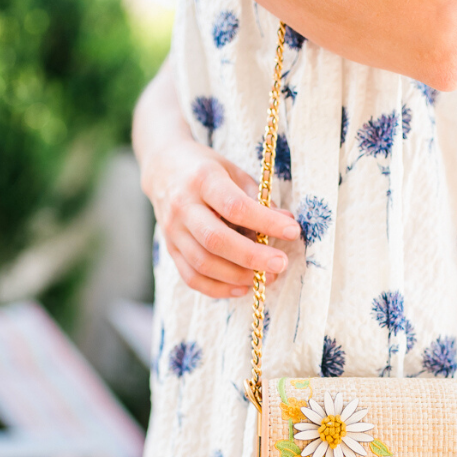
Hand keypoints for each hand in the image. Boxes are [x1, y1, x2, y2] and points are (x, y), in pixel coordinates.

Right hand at [142, 136, 299, 299]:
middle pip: (216, 240)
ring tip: (267, 277)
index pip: (235, 207)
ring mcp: (172, 230)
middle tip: (281, 264)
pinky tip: (242, 287)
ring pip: (203, 263)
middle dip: (253, 257)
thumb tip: (287, 222)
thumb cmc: (207, 170)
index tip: (292, 232)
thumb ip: (258, 198)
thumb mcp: (234, 172)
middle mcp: (182, 206)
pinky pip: (191, 277)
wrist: (163, 167)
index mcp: (203, 180)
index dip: (266, 222)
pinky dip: (218, 288)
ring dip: (239, 276)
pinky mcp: (169, 248)